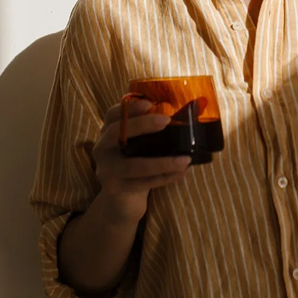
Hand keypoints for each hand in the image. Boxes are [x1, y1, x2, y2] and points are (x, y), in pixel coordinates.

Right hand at [92, 99, 191, 221]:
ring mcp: (106, 170)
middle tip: (166, 121)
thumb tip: (195, 106)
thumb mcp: (139, 142)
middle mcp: (102, 148)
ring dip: (163, 163)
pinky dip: (166, 177)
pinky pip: (144, 183)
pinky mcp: (115, 189)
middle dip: (142, 125)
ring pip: (134, 166)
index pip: (113, 114)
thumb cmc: (136, 160)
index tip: (149, 102)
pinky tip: (182, 172)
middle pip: (116, 132)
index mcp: (107, 131)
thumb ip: (154, 127)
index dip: (129, 107)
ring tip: (186, 159)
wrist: (122, 195)